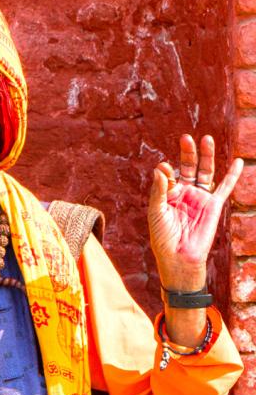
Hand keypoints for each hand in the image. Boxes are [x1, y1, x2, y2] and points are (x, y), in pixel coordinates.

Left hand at [148, 134, 242, 290]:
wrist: (178, 257)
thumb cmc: (163, 236)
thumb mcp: (156, 211)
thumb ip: (159, 190)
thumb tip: (161, 167)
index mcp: (168, 194)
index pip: (168, 175)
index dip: (166, 171)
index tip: (163, 169)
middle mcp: (185, 193)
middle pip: (188, 168)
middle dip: (188, 153)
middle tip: (186, 138)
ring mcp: (200, 198)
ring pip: (205, 173)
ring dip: (206, 157)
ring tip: (206, 139)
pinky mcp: (213, 205)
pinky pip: (225, 187)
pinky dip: (232, 175)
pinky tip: (237, 161)